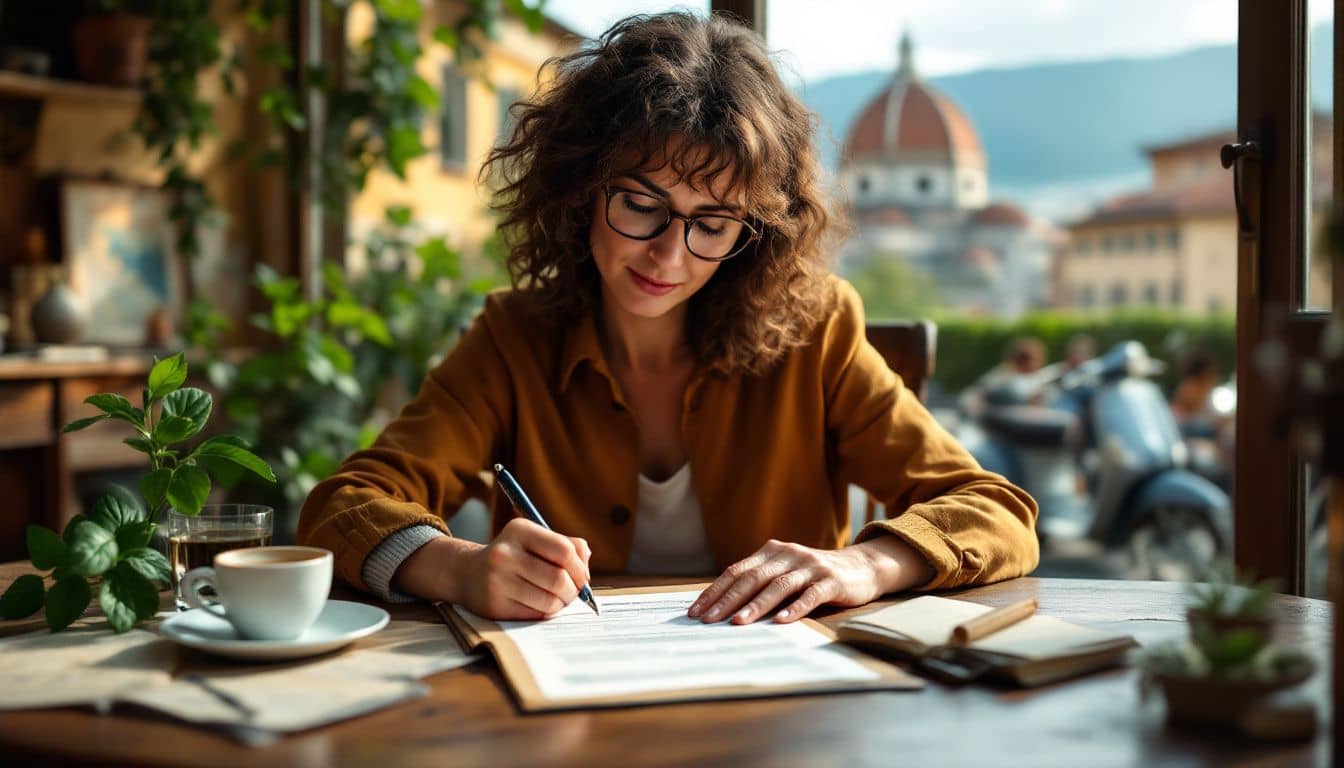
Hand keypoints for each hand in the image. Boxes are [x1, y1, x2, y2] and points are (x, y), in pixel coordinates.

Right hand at [399, 518, 590, 619]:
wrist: (468, 574)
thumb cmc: (514, 556)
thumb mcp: (535, 540)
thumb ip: (567, 545)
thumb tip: (585, 564)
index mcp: (519, 530)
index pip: (564, 550)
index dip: (581, 568)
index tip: (583, 577)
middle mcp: (504, 554)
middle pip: (559, 579)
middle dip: (574, 590)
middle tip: (574, 592)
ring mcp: (496, 581)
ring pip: (549, 601)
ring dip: (561, 603)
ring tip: (557, 598)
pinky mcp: (494, 605)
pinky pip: (535, 614)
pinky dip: (546, 612)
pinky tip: (540, 604)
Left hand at [687, 537, 930, 624]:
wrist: (861, 567)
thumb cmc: (813, 576)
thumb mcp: (784, 573)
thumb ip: (759, 584)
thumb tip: (720, 609)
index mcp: (771, 551)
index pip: (736, 572)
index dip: (714, 591)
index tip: (695, 612)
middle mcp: (788, 554)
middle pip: (752, 578)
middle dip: (727, 600)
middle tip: (708, 621)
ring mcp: (810, 566)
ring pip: (778, 586)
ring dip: (756, 606)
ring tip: (737, 623)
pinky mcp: (831, 580)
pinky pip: (810, 595)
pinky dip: (795, 608)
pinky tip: (781, 623)